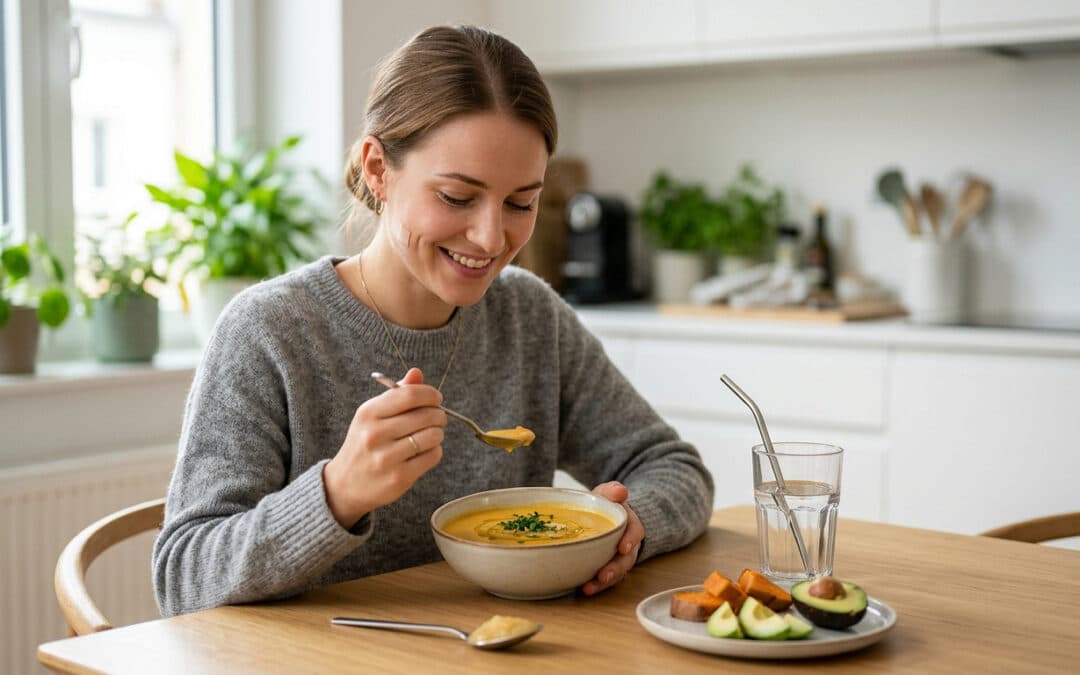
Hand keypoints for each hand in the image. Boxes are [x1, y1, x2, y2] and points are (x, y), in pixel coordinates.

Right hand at [323, 368, 446, 527]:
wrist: (344, 485)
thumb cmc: (363, 444)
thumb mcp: (372, 416)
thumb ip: (396, 394)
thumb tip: (417, 373)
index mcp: (368, 413)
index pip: (410, 395)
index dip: (430, 394)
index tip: (436, 398)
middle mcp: (375, 434)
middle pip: (426, 415)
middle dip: (439, 414)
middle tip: (437, 418)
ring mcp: (387, 458)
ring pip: (433, 436)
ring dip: (438, 433)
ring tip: (431, 435)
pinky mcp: (399, 477)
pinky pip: (433, 456)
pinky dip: (435, 451)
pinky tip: (426, 451)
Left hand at [581, 481, 643, 595]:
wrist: (604, 516)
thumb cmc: (606, 505)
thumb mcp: (608, 494)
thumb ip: (613, 491)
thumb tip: (620, 491)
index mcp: (630, 526)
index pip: (635, 532)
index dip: (630, 540)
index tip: (623, 548)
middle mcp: (628, 546)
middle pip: (626, 560)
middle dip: (616, 569)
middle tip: (603, 576)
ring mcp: (618, 559)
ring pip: (616, 574)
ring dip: (603, 583)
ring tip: (588, 588)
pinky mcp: (607, 569)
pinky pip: (605, 580)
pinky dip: (595, 586)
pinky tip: (582, 588)